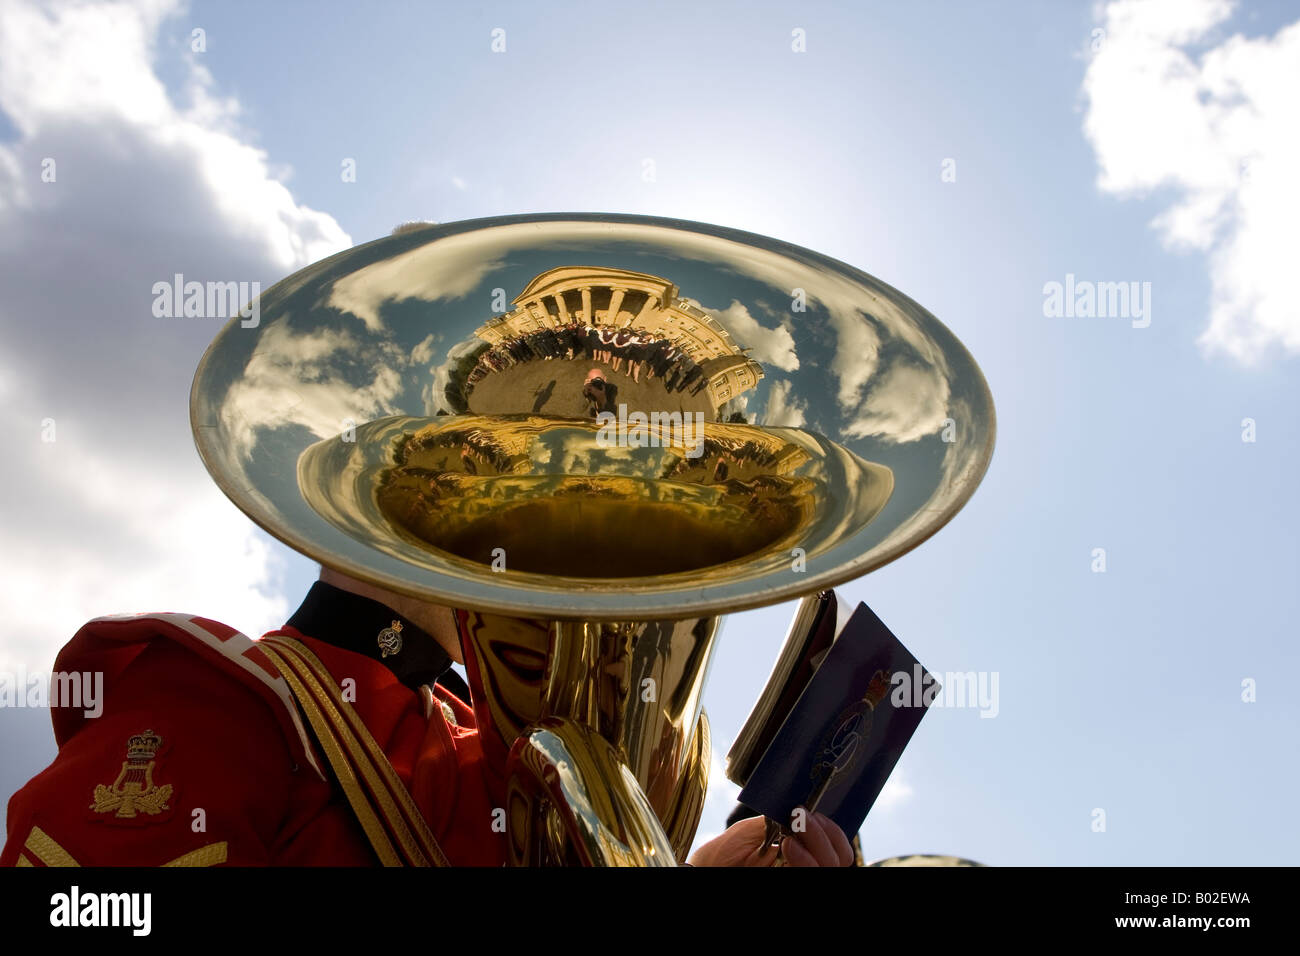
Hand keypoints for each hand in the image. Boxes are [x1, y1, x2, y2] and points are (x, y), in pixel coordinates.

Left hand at [687, 812, 854, 866]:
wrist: (705, 870)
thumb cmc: (723, 855)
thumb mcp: (753, 830)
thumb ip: (779, 819)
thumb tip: (803, 808)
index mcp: (802, 850)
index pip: (835, 845)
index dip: (830, 829)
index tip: (810, 812)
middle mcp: (806, 864)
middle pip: (840, 857)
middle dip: (825, 835)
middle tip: (802, 819)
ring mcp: (799, 874)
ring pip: (830, 866)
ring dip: (816, 845)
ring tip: (791, 836)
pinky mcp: (792, 883)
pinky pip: (811, 876)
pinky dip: (805, 861)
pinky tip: (788, 847)